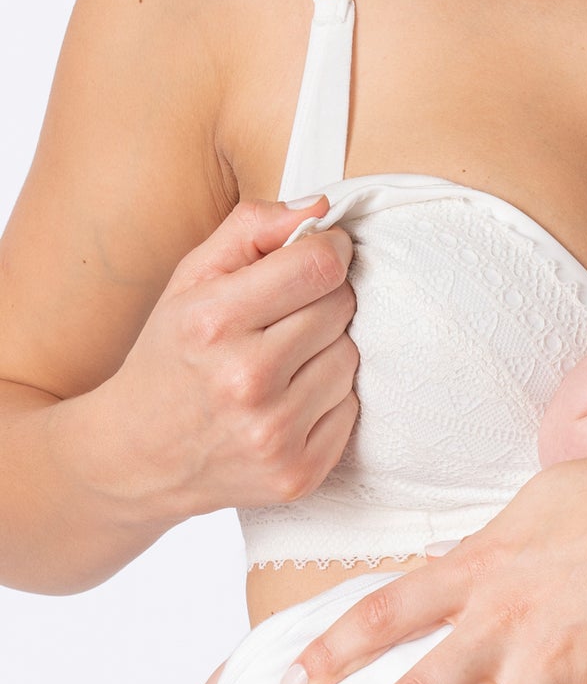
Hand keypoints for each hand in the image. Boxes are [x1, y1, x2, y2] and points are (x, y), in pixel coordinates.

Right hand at [102, 196, 358, 517]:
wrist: (136, 458)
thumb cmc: (171, 357)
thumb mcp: (191, 279)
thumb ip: (252, 229)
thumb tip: (320, 209)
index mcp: (213, 323)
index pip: (319, 266)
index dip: (329, 251)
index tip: (319, 254)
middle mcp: (245, 381)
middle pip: (341, 308)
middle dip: (321, 301)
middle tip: (284, 317)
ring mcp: (273, 434)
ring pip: (351, 357)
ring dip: (326, 351)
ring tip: (281, 362)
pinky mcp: (297, 474)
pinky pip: (352, 408)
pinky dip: (328, 399)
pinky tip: (287, 401)